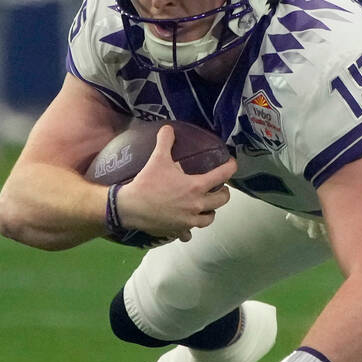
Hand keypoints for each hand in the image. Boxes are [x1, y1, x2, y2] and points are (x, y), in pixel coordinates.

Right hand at [116, 124, 236, 241]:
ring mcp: (189, 220)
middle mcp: (197, 205)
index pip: (223, 175)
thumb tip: (168, 128)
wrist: (129, 207)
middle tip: (219, 187)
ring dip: (210, 211)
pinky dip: (189, 229)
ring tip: (205, 205)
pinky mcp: (178, 230)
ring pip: (209, 218)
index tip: (232, 164)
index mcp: (196, 187)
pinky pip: (190, 233)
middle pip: (222, 200)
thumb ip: (165, 142)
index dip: (231, 167)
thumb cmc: (147, 183)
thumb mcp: (157, 159)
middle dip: (223, 193)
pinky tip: (186, 225)